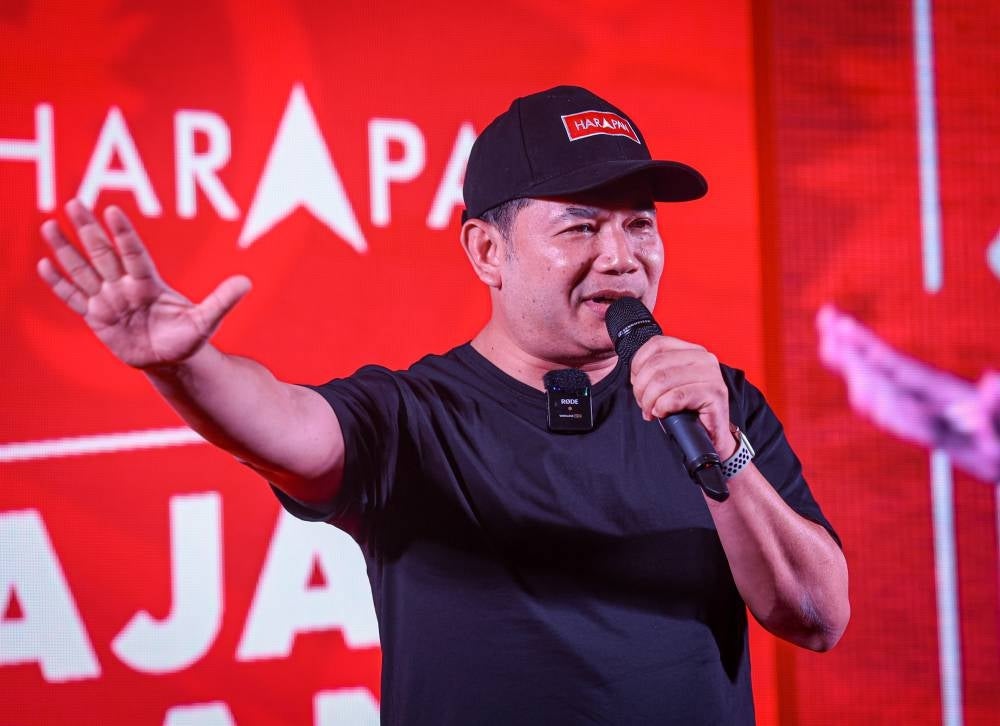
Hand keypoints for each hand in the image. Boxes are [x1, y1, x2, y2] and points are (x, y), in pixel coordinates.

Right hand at [37, 199, 250, 369]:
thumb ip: (223, 300)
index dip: (123, 234)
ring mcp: (109, 300)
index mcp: (149, 283)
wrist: (173, 359)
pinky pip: (74, 299)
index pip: (134, 253)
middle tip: (73, 201)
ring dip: (66, 250)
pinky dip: (60, 284)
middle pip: (104, 254)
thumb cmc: (190, 337)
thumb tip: (247, 282)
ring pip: (84, 271)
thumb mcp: (207, 320)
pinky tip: (44, 265)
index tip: (113, 211)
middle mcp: (126, 286)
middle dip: (88, 230)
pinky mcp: (97, 318)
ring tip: (48, 225)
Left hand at [629, 336, 734, 457]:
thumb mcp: (670, 384)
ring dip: (649, 400)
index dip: (638, 364)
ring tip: (651, 411)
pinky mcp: (714, 394)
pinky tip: (663, 413)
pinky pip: (676, 397)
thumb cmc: (690, 410)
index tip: (635, 382)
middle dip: (641, 387)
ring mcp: (711, 376)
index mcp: (693, 351)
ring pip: (663, 380)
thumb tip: (634, 373)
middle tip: (643, 403)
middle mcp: (704, 359)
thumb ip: (656, 371)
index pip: (657, 344)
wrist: (712, 436)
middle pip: (656, 364)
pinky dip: (662, 407)